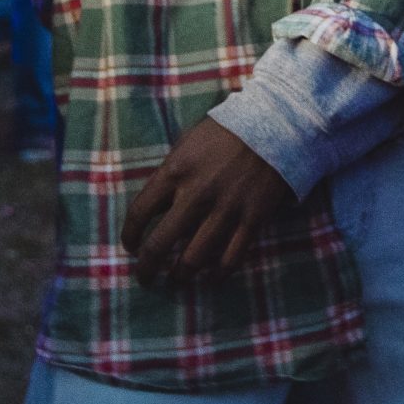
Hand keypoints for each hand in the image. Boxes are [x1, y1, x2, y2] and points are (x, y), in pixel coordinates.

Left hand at [119, 118, 296, 285]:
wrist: (274, 124)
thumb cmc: (225, 131)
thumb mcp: (187, 143)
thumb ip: (170, 175)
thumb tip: (155, 208)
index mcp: (175, 171)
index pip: (139, 213)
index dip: (130, 236)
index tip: (131, 247)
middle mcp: (196, 194)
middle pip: (160, 244)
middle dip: (147, 267)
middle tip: (145, 276)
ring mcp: (225, 209)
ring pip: (194, 259)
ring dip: (180, 276)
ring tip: (176, 279)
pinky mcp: (252, 219)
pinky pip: (231, 259)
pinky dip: (218, 275)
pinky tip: (211, 278)